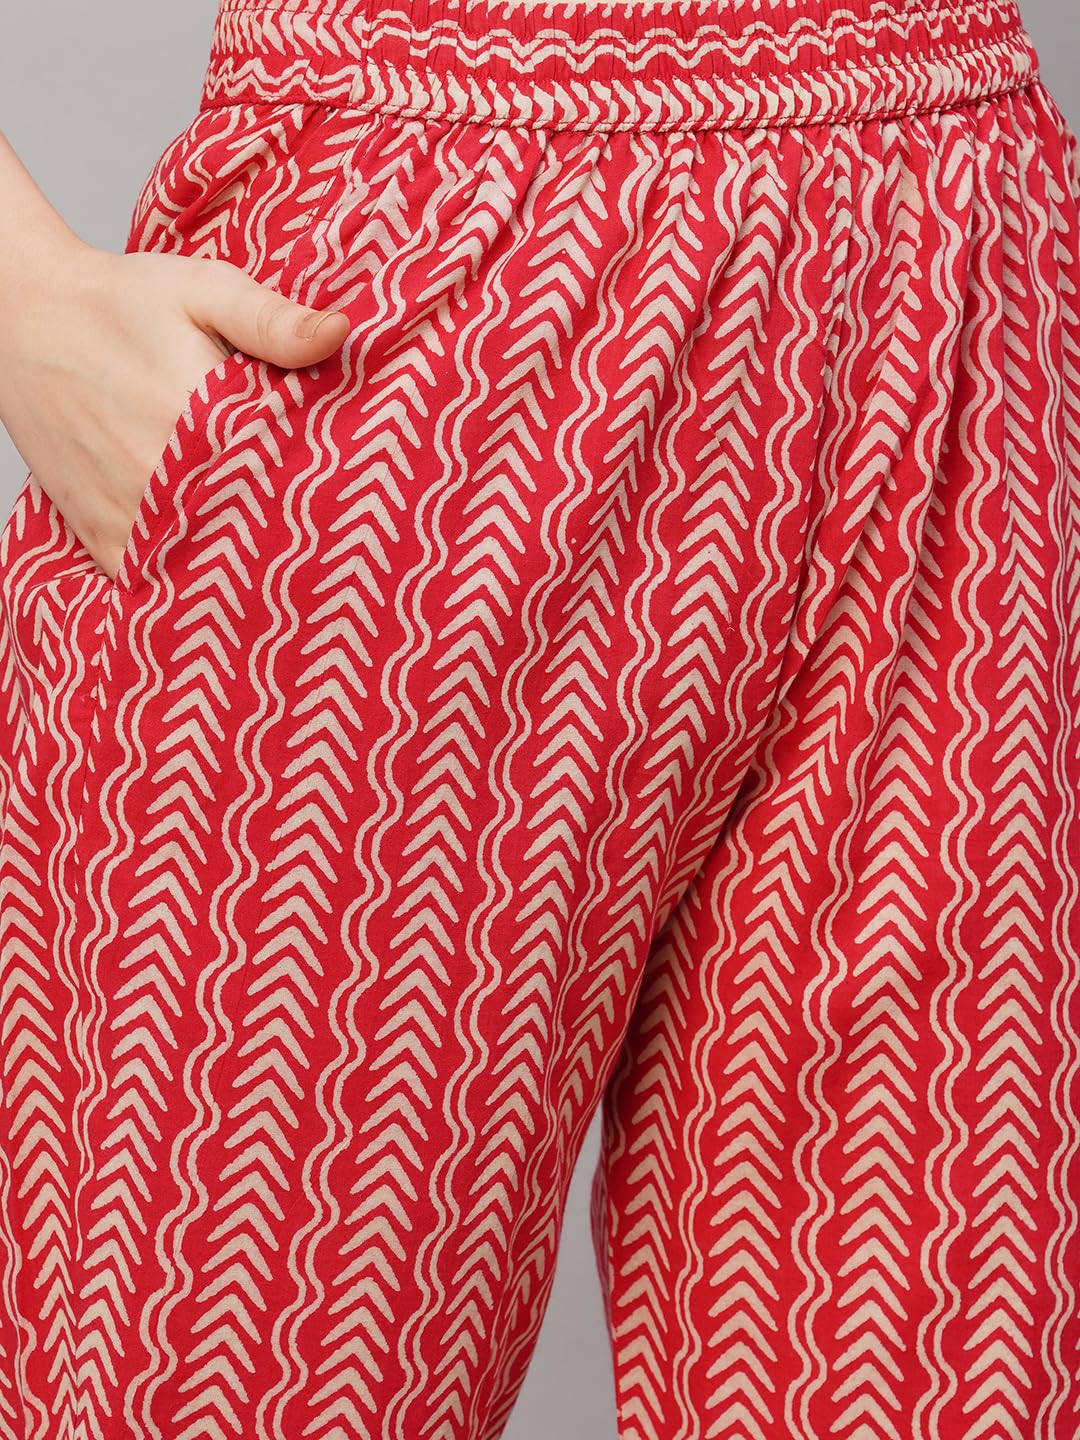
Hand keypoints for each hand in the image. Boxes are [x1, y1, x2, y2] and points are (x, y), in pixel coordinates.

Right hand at [0, 236, 349, 580]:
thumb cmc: (119, 303)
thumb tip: (338, 333)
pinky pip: (152, 578)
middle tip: (315, 528)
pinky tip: (211, 562)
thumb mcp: (203, 291)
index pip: (282, 477)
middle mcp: (156, 474)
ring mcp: (124, 512)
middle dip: (282, 528)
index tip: (342, 494)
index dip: (316, 490)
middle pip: (247, 528)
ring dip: (235, 559)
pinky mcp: (99, 534)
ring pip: (201, 562)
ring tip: (267, 547)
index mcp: (195, 418)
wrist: (24, 317)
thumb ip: (272, 321)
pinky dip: (182, 576)